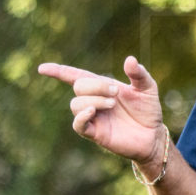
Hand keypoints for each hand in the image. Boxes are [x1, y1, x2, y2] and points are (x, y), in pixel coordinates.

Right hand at [38, 56, 164, 164]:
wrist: (153, 135)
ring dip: (93, 100)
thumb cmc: (148, 110)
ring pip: (76, 104)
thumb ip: (139, 74)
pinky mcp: (95, 133)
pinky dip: (81, 116)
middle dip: (96, 86)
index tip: (42, 68)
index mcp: (103, 87)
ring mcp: (93, 117)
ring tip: (112, 105)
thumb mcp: (148, 88)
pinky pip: (78, 125)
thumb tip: (129, 59)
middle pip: (78, 86)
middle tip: (115, 94)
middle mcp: (94, 101)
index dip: (59, 71)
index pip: (76, 76)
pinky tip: (92, 111)